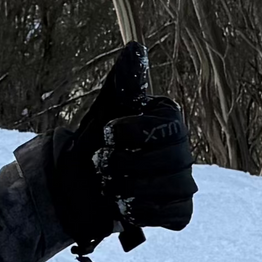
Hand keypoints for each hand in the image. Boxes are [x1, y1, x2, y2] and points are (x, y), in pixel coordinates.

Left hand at [48, 42, 196, 257]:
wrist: (77, 185)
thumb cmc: (96, 143)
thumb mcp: (106, 110)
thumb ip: (123, 82)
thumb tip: (135, 48)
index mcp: (169, 120)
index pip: (166, 126)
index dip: (131, 133)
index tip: (108, 134)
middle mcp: (183, 150)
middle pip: (171, 160)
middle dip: (126, 165)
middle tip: (100, 165)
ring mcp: (184, 183)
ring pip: (170, 189)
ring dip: (128, 189)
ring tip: (107, 186)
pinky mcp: (179, 212)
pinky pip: (171, 214)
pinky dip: (142, 211)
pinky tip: (123, 204)